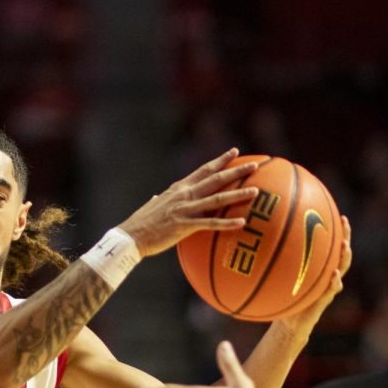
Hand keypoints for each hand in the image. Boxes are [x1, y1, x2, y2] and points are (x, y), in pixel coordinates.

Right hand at [118, 148, 258, 256]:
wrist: (131, 236)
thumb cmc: (141, 223)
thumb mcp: (152, 205)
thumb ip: (159, 199)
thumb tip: (157, 196)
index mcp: (178, 189)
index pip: (203, 170)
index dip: (220, 160)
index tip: (235, 151)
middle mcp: (184, 195)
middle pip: (215, 179)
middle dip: (236, 171)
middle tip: (255, 165)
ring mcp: (184, 209)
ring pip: (217, 199)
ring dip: (238, 194)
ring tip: (256, 191)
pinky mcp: (184, 225)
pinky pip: (210, 223)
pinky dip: (226, 222)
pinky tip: (241, 222)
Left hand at [275, 215, 350, 337]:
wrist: (288, 322)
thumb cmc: (281, 295)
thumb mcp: (274, 275)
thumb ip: (268, 259)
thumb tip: (248, 238)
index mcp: (315, 265)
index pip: (325, 242)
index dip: (329, 226)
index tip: (329, 208)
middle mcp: (324, 272)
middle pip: (338, 250)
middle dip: (344, 235)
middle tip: (344, 221)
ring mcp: (327, 286)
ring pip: (341, 268)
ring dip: (344, 256)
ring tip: (345, 245)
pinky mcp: (324, 300)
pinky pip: (331, 290)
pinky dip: (334, 282)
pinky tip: (334, 275)